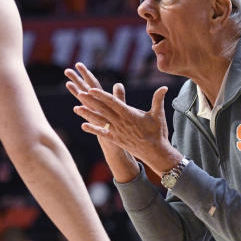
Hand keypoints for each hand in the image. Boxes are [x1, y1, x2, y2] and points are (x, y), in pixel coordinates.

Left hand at [65, 62, 180, 174]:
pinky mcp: (116, 139)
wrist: (155, 152)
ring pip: (100, 121)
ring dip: (87, 114)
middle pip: (103, 110)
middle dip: (91, 101)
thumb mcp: (158, 114)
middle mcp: (121, 122)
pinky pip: (103, 133)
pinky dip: (93, 129)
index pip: (113, 102)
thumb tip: (164, 87)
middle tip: (79, 93)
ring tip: (76, 108)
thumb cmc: (158, 132)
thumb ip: (158, 99)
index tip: (92, 89)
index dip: (101, 95)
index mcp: (129, 114)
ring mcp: (117, 131)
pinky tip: (83, 126)